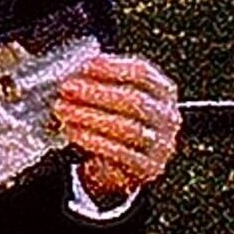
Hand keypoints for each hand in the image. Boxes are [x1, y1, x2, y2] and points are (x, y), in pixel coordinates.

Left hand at [57, 54, 180, 205]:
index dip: (112, 67)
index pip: (142, 73)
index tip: (86, 66)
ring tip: (65, 110)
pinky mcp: (148, 168)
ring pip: (127, 127)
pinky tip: (74, 132)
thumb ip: (103, 81)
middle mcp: (167, 117)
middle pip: (134, 100)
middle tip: (69, 88)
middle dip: (96, 92)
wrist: (122, 166)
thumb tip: (76, 67)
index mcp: (163, 92)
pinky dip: (93, 141)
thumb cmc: (118, 122)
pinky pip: (120, 153)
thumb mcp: (116, 97)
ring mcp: (161, 144)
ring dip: (90, 116)